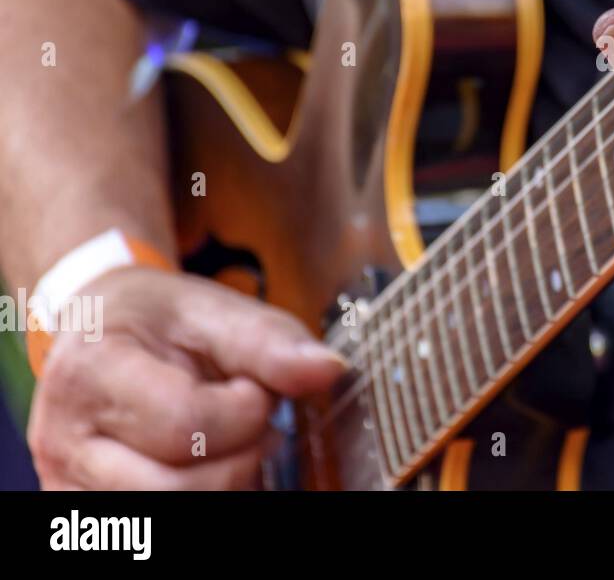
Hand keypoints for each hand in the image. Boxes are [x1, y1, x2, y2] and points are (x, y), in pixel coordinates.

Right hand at [27, 267, 345, 488]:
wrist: (100, 331)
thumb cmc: (156, 320)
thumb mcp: (212, 309)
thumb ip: (269, 341)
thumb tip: (328, 369)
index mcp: (90, 372)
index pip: (186, 424)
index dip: (245, 411)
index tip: (255, 387)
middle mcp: (64, 440)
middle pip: (176, 489)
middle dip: (241, 455)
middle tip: (251, 419)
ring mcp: (70, 484)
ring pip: (172, 513)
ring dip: (227, 481)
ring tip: (233, 441)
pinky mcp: (84, 508)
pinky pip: (160, 524)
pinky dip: (205, 494)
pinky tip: (211, 464)